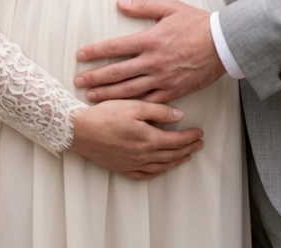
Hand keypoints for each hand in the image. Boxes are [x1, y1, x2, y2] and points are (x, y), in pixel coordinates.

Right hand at [70, 99, 202, 179]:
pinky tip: (162, 168)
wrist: (81, 131)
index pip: (177, 140)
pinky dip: (158, 172)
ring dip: (177, 161)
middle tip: (199, 144)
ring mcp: (133, 164)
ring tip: (187, 156)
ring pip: (162, 166)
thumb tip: (180, 115)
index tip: (200, 132)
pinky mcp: (122, 168)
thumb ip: (159, 111)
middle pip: (172, 154)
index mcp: (149, 138)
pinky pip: (146, 175)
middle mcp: (144, 154)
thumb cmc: (106, 114)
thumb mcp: (134, 106)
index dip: (190, 136)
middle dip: (188, 148)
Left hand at [75, 0, 225, 102]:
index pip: (116, 47)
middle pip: (117, 72)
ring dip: (108, 94)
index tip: (80, 55)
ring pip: (129, 90)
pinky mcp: (173, 91)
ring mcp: (162, 79)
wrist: (223, 44)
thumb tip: (120, 3)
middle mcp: (153, 61)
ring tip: (92, 97)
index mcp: (150, 40)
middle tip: (77, 81)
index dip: (95, 51)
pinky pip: (150, 102)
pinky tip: (122, 109)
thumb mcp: (170, 7)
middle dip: (95, 77)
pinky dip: (134, 106)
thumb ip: (144, 6)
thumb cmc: (196, 22)